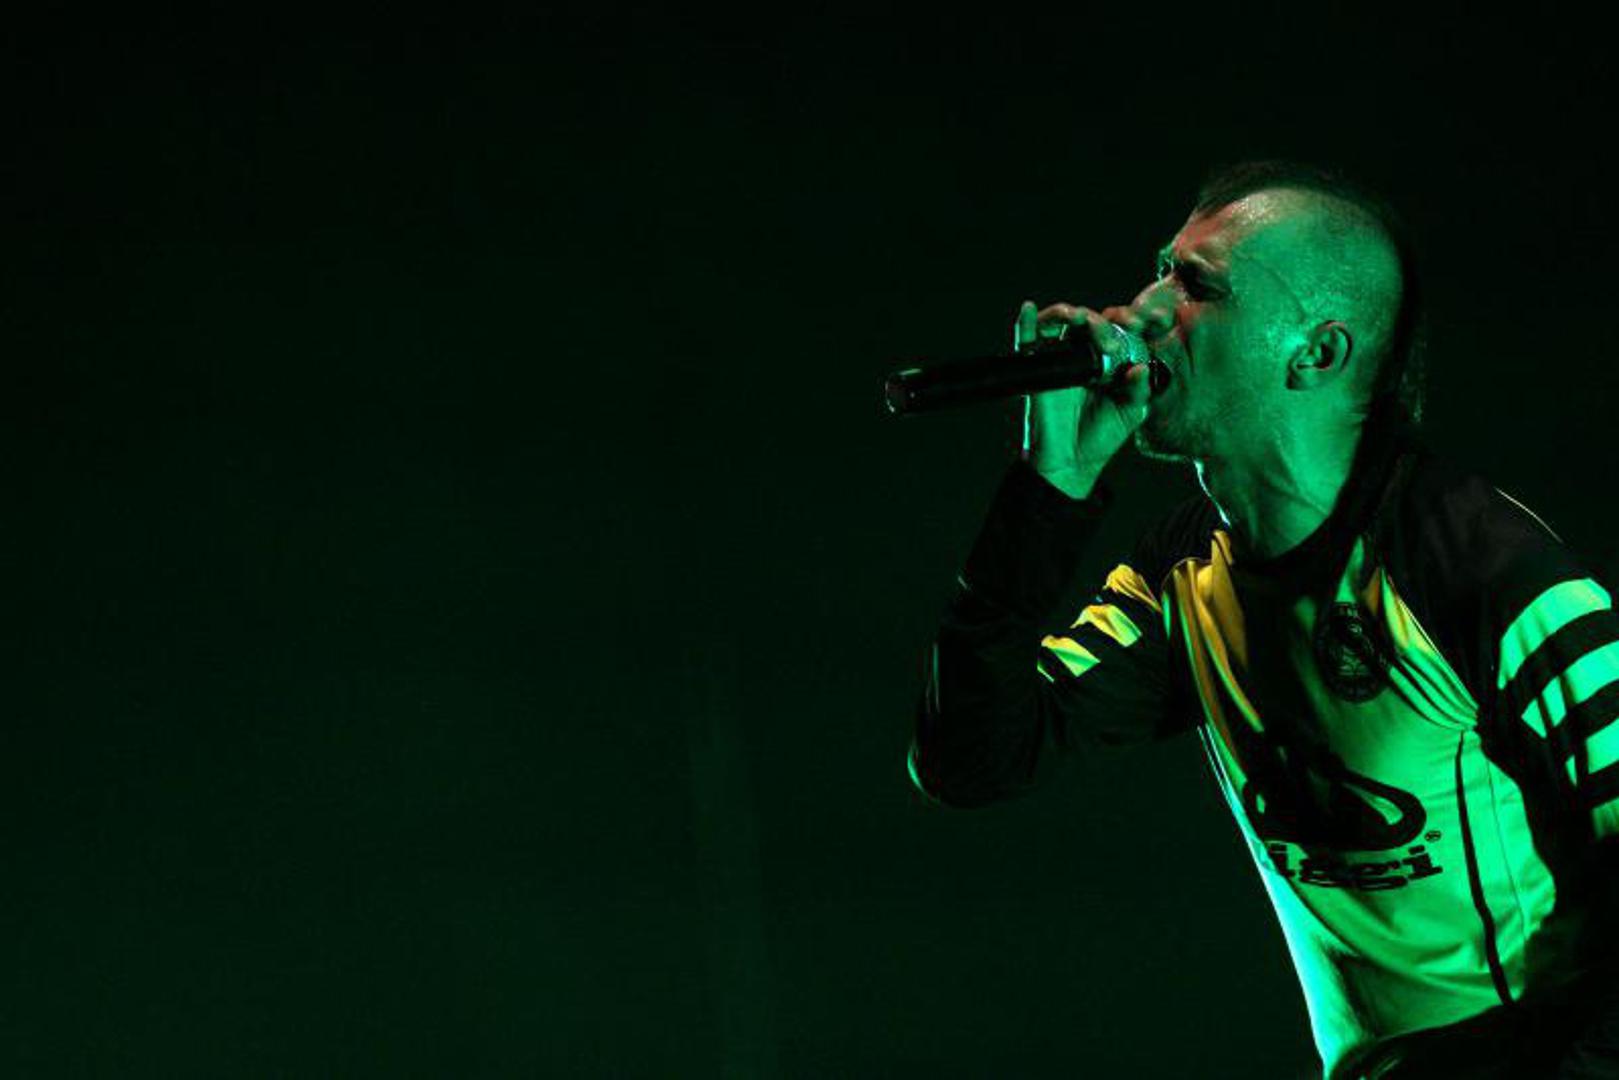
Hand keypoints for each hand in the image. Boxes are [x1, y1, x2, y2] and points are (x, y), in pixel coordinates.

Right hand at [1012, 300, 1152, 497]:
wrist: (1070, 462)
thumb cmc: (1101, 437)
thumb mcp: (1130, 413)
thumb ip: (1139, 390)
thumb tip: (1140, 367)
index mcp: (1112, 360)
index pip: (1121, 328)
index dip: (1132, 319)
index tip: (1143, 322)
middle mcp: (1087, 354)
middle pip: (1092, 321)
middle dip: (1103, 323)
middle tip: (1110, 344)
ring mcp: (1061, 359)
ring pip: (1061, 322)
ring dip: (1071, 313)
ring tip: (1080, 320)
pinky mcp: (1037, 369)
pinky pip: (1027, 341)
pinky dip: (1026, 323)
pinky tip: (1030, 309)